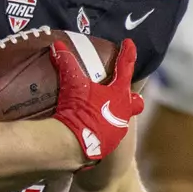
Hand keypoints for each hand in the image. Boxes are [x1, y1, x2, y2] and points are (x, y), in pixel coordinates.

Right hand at [50, 38, 142, 163]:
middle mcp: (123, 114)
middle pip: (135, 102)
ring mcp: (116, 133)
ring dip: (113, 115)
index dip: (128, 54)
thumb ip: (67, 64)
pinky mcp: (106, 148)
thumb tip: (57, 45)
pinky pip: (107, 135)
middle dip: (131, 97)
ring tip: (100, 111)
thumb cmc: (80, 111)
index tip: (130, 43)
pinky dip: (100, 130)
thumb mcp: (73, 85)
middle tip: (124, 93)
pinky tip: (89, 129)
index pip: (126, 68)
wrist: (74, 146)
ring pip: (120, 120)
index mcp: (120, 95)